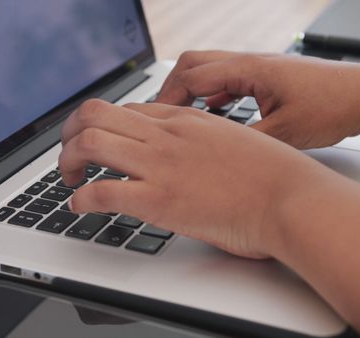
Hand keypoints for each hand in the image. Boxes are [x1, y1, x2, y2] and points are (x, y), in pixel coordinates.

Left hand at [59, 99, 323, 258]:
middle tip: (70, 154)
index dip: (105, 125)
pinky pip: (101, 191)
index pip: (128, 110)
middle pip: (96, 113)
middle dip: (71, 132)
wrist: (292, 199)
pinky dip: (80, 198)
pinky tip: (79, 206)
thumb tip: (195, 161)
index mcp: (187, 120)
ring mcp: (161, 164)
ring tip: (68, 178)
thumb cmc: (275, 178)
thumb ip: (208, 146)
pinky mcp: (159, 199)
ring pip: (89, 142)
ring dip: (67, 160)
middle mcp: (167, 135)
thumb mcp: (236, 145)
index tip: (100, 142)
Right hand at [156, 50, 359, 148]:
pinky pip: (229, 79)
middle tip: (160, 117)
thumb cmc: (334, 107)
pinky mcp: (268, 77)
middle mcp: (250, 62)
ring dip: (191, 90)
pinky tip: (214, 113)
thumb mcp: (286, 133)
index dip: (167, 99)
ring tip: (179, 118)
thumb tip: (213, 155)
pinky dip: (213, 94)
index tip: (154, 122)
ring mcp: (259, 67)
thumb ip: (246, 141)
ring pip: (210, 69)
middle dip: (171, 88)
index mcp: (250, 69)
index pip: (191, 76)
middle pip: (193, 63)